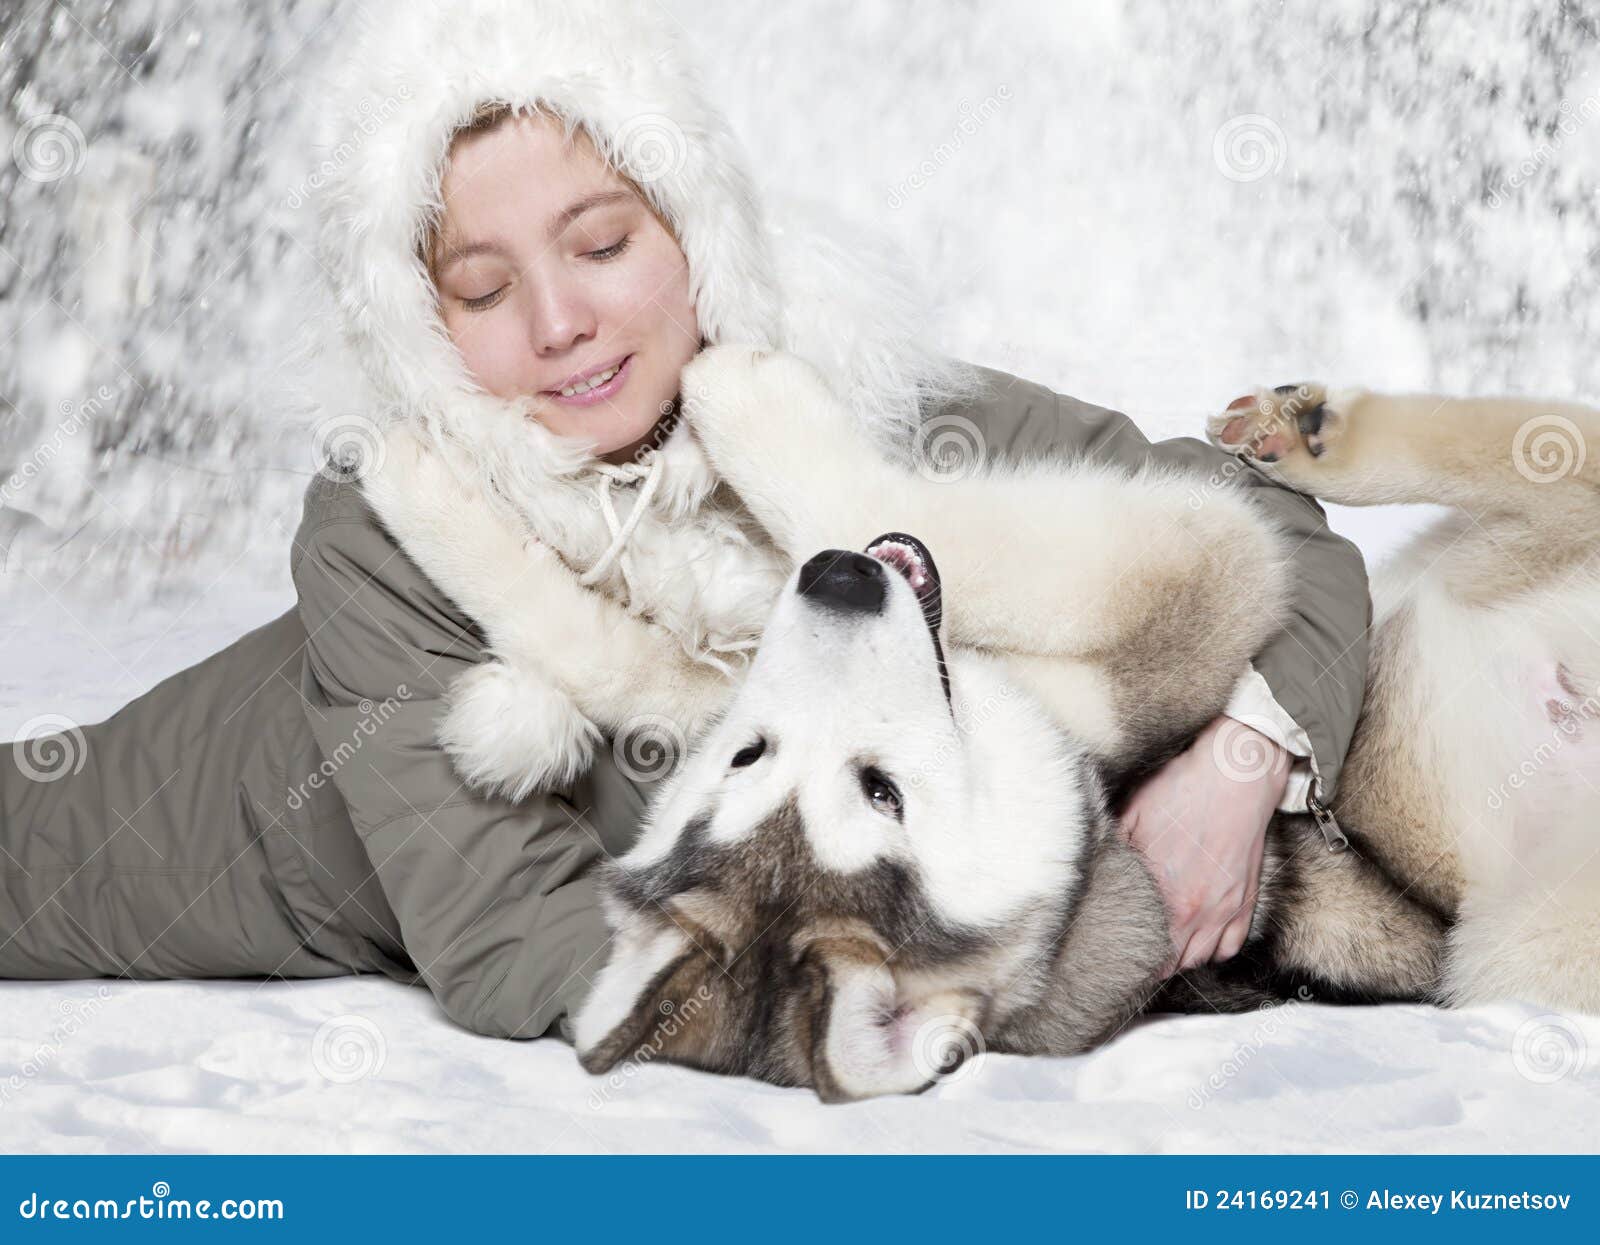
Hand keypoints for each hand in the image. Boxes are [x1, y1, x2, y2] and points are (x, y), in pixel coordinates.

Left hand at [1119, 715, 1288, 974]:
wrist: (1237, 776)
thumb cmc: (1182, 789)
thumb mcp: (1132, 814)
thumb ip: (1113, 849)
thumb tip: (1090, 868)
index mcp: (1166, 894)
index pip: (1143, 950)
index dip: (1127, 957)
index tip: (1115, 953)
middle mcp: (1197, 911)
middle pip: (1171, 962)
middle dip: (1152, 961)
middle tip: (1135, 955)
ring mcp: (1226, 909)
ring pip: (1199, 958)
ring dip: (1180, 957)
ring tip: (1163, 948)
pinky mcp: (1246, 901)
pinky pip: (1231, 946)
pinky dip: (1214, 949)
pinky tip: (1198, 937)